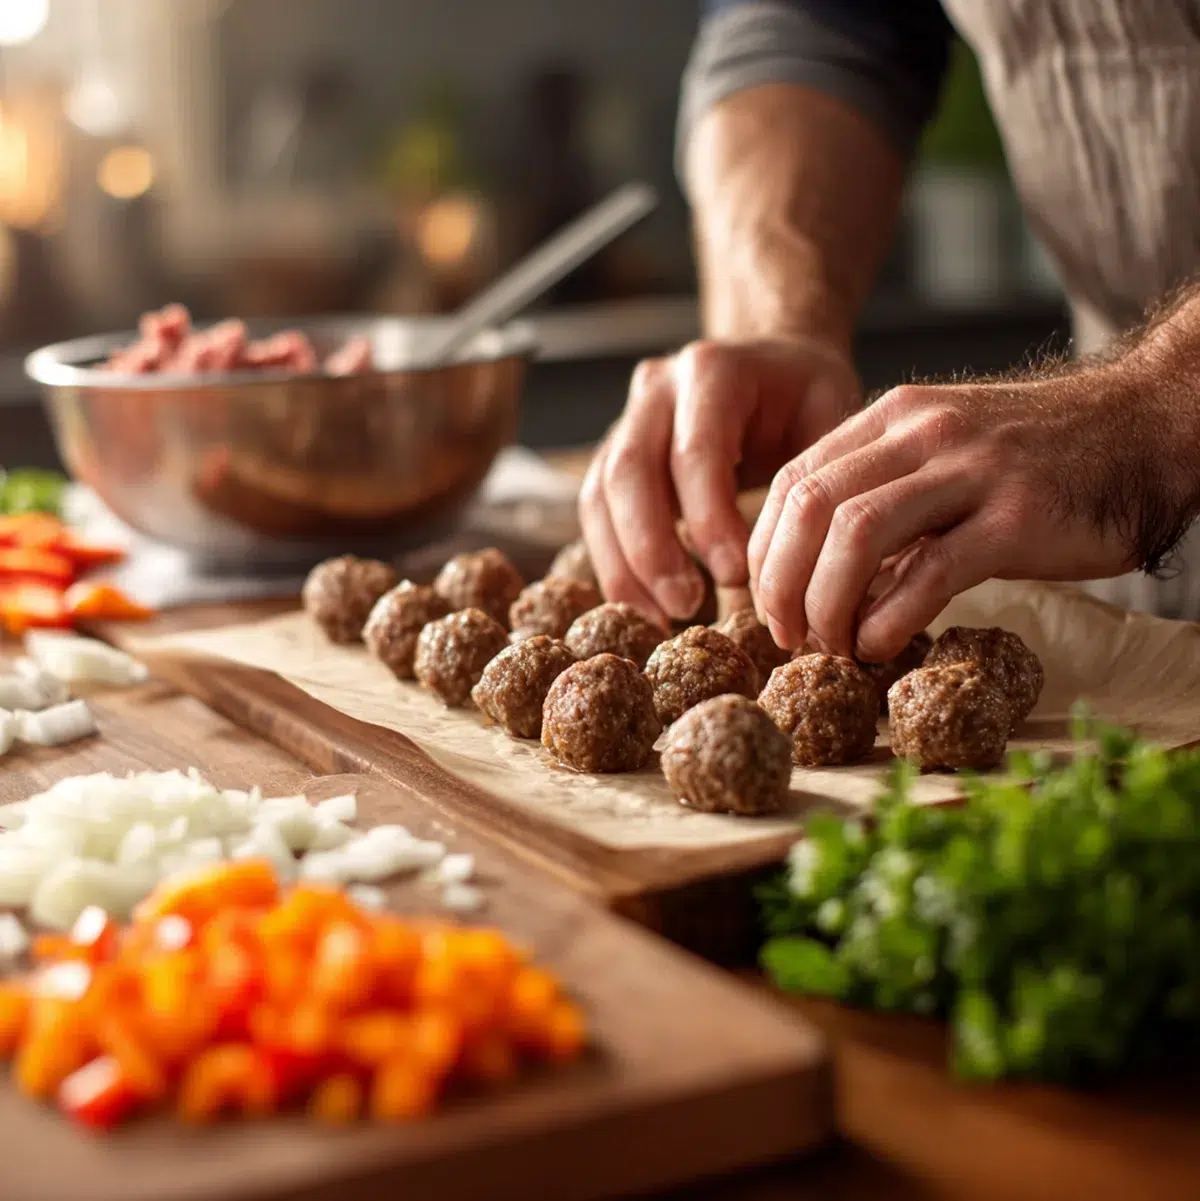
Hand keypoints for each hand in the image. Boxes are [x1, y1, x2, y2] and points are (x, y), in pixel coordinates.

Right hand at [579, 337, 859, 623]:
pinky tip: (645, 606)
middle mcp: (657, 388)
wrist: (776, 365)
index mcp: (714, 370)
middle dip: (652, 548)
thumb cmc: (807, 399)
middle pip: (629, 471)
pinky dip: (615, 563)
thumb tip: (793, 565)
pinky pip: (596, 512)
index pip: (695, 451)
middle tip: (687, 606)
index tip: (735, 577)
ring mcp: (627, 419)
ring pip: (599, 495)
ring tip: (662, 618)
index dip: (708, 519)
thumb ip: (810, 479)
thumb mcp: (829, 417)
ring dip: (624, 564)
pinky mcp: (613, 454)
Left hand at [748, 365, 1196, 661]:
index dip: (765, 550)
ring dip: (826, 603)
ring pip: (856, 535)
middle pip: (810, 508)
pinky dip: (890, 619)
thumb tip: (821, 573)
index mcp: (893, 416)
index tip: (768, 600)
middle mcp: (923, 433)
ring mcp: (972, 470)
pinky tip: (880, 647)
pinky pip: (931, 572)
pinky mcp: (1019, 517)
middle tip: (787, 635)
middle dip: (780, 582)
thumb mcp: (944, 452)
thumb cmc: (1035, 456)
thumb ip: (883, 495)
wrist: (1146, 425)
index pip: (793, 481)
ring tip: (830, 646)